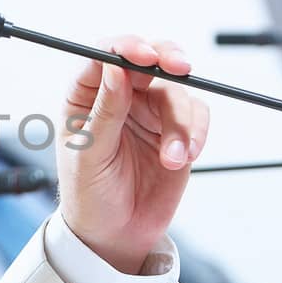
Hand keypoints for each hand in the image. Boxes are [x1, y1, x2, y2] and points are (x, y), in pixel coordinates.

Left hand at [57, 35, 208, 274]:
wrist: (115, 235)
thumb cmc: (89, 195)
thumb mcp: (89, 154)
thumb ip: (105, 111)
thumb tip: (115, 68)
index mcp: (85, 96)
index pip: (103, 55)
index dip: (125, 47)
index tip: (143, 55)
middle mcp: (118, 96)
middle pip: (147, 58)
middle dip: (166, 57)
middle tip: (180, 67)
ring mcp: (148, 111)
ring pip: (176, 90)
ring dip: (180, 121)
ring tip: (172, 157)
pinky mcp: (175, 130)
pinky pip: (196, 115)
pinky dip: (196, 133)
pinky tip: (183, 157)